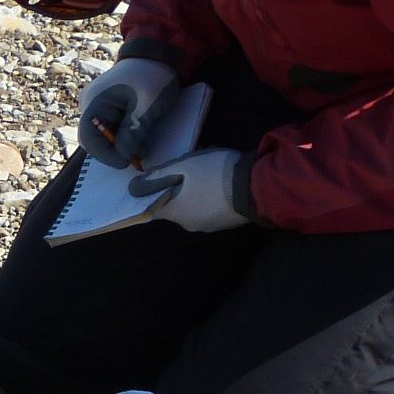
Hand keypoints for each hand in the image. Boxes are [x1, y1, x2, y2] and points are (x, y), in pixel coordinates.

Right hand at [76, 57, 178, 167]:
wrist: (159, 53)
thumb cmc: (153, 75)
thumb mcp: (147, 104)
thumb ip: (133, 130)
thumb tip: (124, 156)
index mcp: (95, 101)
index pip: (89, 138)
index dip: (105, 155)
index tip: (126, 163)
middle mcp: (90, 105)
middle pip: (94, 139)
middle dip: (113, 152)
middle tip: (135, 159)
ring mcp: (98, 106)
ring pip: (103, 136)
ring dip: (119, 145)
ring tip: (139, 149)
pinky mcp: (109, 108)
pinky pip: (110, 128)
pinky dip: (123, 137)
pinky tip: (137, 138)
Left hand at [129, 148, 255, 231]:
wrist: (257, 186)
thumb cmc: (216, 173)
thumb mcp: (184, 166)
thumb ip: (158, 175)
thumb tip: (135, 186)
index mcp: (175, 213)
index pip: (152, 207)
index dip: (152, 193)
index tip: (159, 179)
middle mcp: (188, 225)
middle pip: (174, 207)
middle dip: (177, 190)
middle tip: (189, 170)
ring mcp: (208, 227)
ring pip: (192, 209)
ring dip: (194, 195)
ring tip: (207, 175)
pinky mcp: (225, 225)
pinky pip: (209, 211)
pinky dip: (209, 200)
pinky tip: (219, 185)